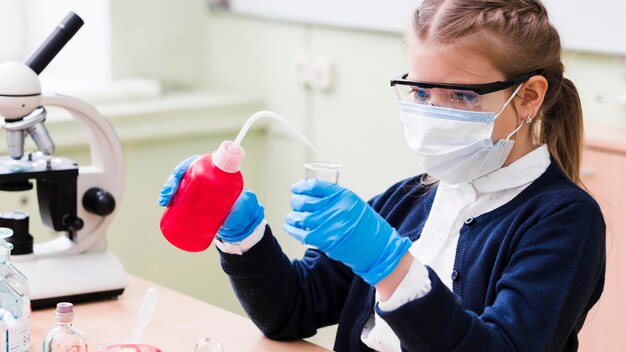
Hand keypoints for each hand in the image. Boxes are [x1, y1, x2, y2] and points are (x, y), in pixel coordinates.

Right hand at [158, 155, 263, 242]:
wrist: (241, 222)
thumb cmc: (244, 208)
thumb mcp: (246, 205)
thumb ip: (242, 207)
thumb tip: (232, 212)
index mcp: (217, 171)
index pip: (199, 162)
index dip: (185, 166)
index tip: (178, 175)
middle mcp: (206, 177)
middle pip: (185, 173)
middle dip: (172, 181)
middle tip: (168, 195)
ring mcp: (199, 189)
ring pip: (180, 184)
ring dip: (168, 190)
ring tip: (164, 202)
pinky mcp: (194, 201)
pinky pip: (180, 197)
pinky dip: (170, 200)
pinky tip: (165, 206)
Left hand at [283, 179, 411, 285]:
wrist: (376, 247)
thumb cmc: (364, 225)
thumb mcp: (353, 204)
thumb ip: (335, 200)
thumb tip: (310, 197)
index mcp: (343, 195)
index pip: (314, 186)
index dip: (301, 187)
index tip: (295, 189)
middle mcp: (336, 208)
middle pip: (305, 202)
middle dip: (296, 202)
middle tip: (294, 203)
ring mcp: (330, 224)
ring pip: (301, 218)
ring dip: (292, 217)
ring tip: (291, 217)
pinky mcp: (325, 240)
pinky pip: (301, 234)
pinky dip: (292, 230)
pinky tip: (289, 226)